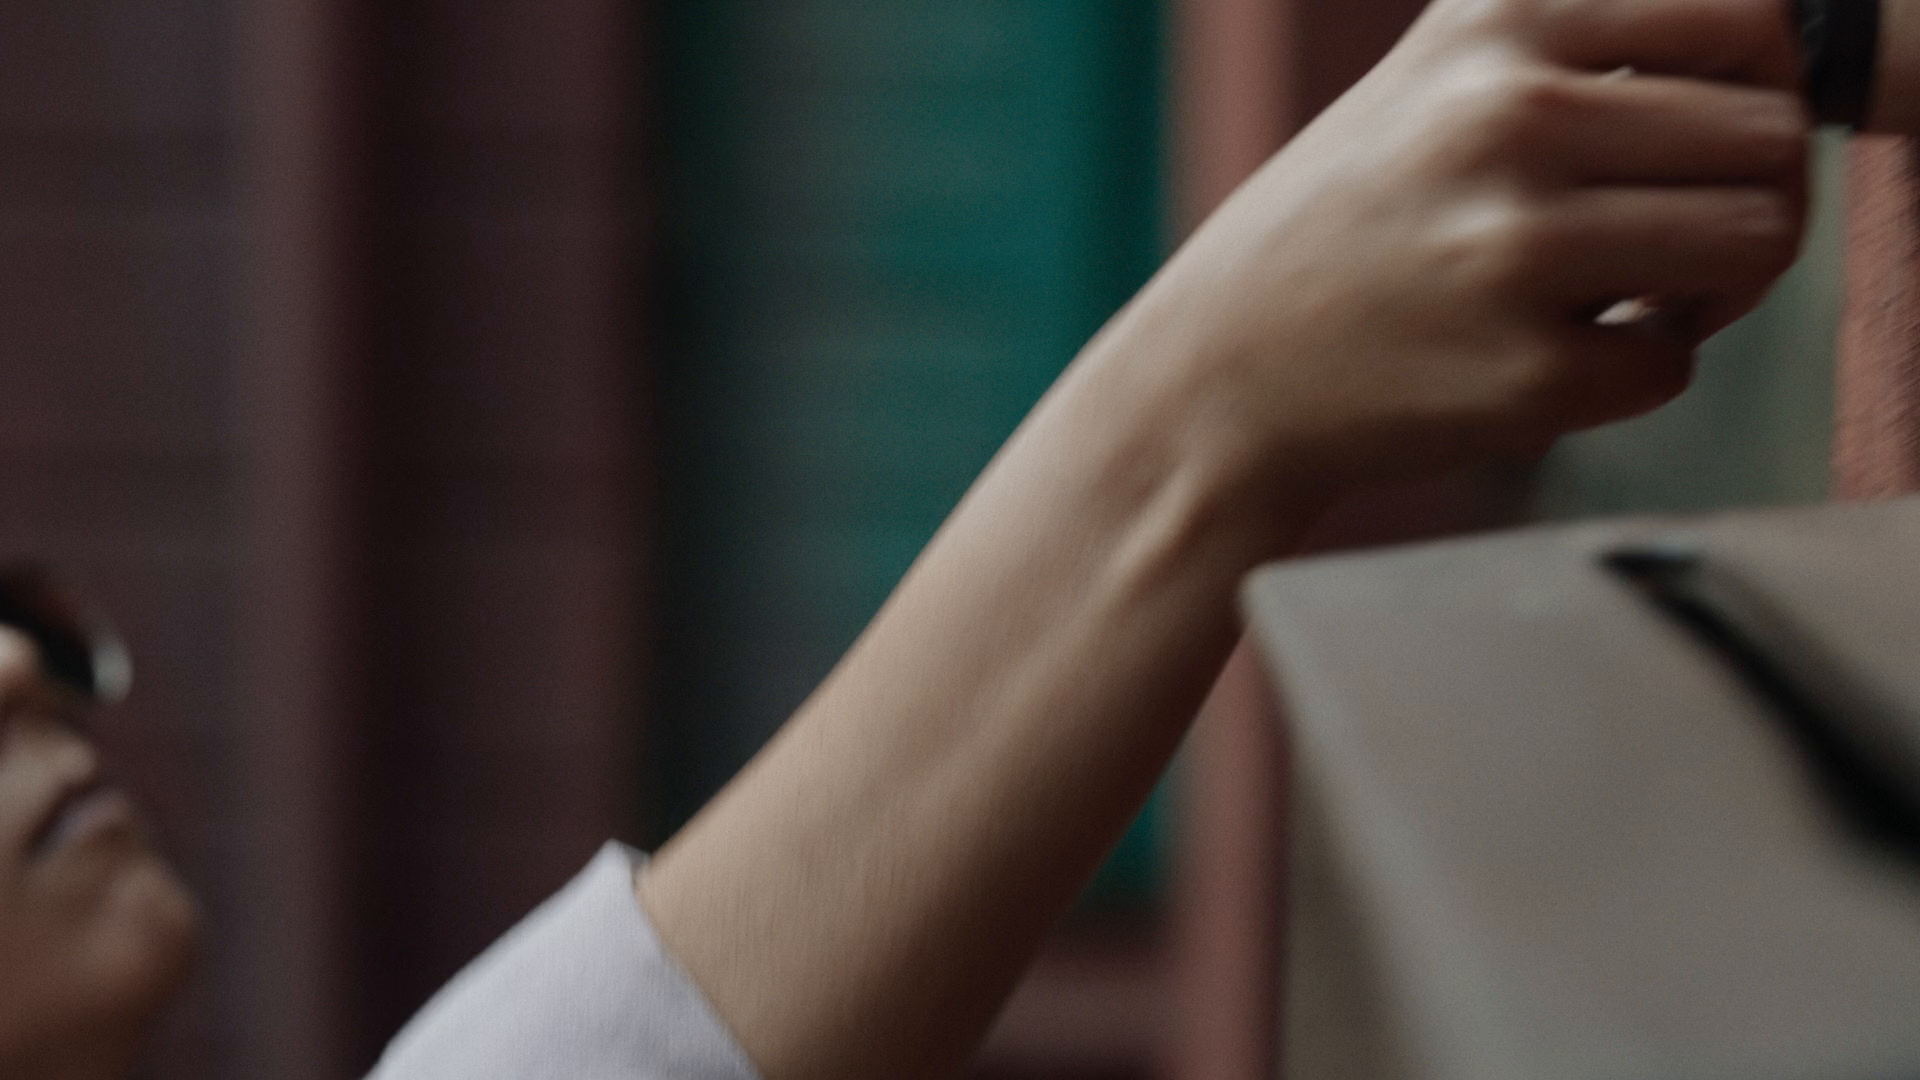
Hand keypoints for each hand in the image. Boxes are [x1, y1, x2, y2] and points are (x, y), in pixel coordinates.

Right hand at [1121, 0, 1809, 506]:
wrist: (1218, 376)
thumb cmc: (1348, 224)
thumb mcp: (1437, 78)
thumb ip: (1577, 41)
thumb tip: (1770, 58)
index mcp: (1495, 20)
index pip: (1749, 15)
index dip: (1758, 85)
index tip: (1703, 137)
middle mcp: (1507, 116)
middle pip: (1769, 135)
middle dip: (1748, 192)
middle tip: (1674, 236)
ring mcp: (1516, 249)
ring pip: (1758, 239)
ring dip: (1719, 280)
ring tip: (1635, 293)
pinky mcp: (1525, 374)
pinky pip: (1676, 363)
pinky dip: (1635, 368)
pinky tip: (1556, 354)